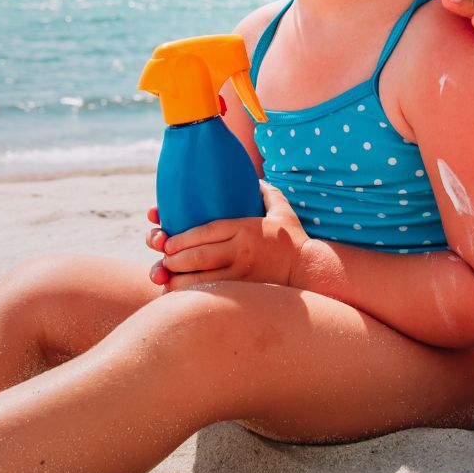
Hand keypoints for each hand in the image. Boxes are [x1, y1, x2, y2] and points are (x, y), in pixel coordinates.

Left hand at [142, 183, 308, 289]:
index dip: (181, 237)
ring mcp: (242, 273)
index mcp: (245, 228)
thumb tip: (253, 178)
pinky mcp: (244, 291)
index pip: (206, 231)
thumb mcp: (281, 209)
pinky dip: (193, 294)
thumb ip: (265, 191)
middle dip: (174, 259)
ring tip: (166, 278)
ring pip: (202, 279)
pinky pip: (213, 294)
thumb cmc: (293, 238)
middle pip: (199, 256)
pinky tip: (181, 295)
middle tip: (163, 259)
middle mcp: (241, 250)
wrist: (310, 269)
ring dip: (178, 280)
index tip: (166, 241)